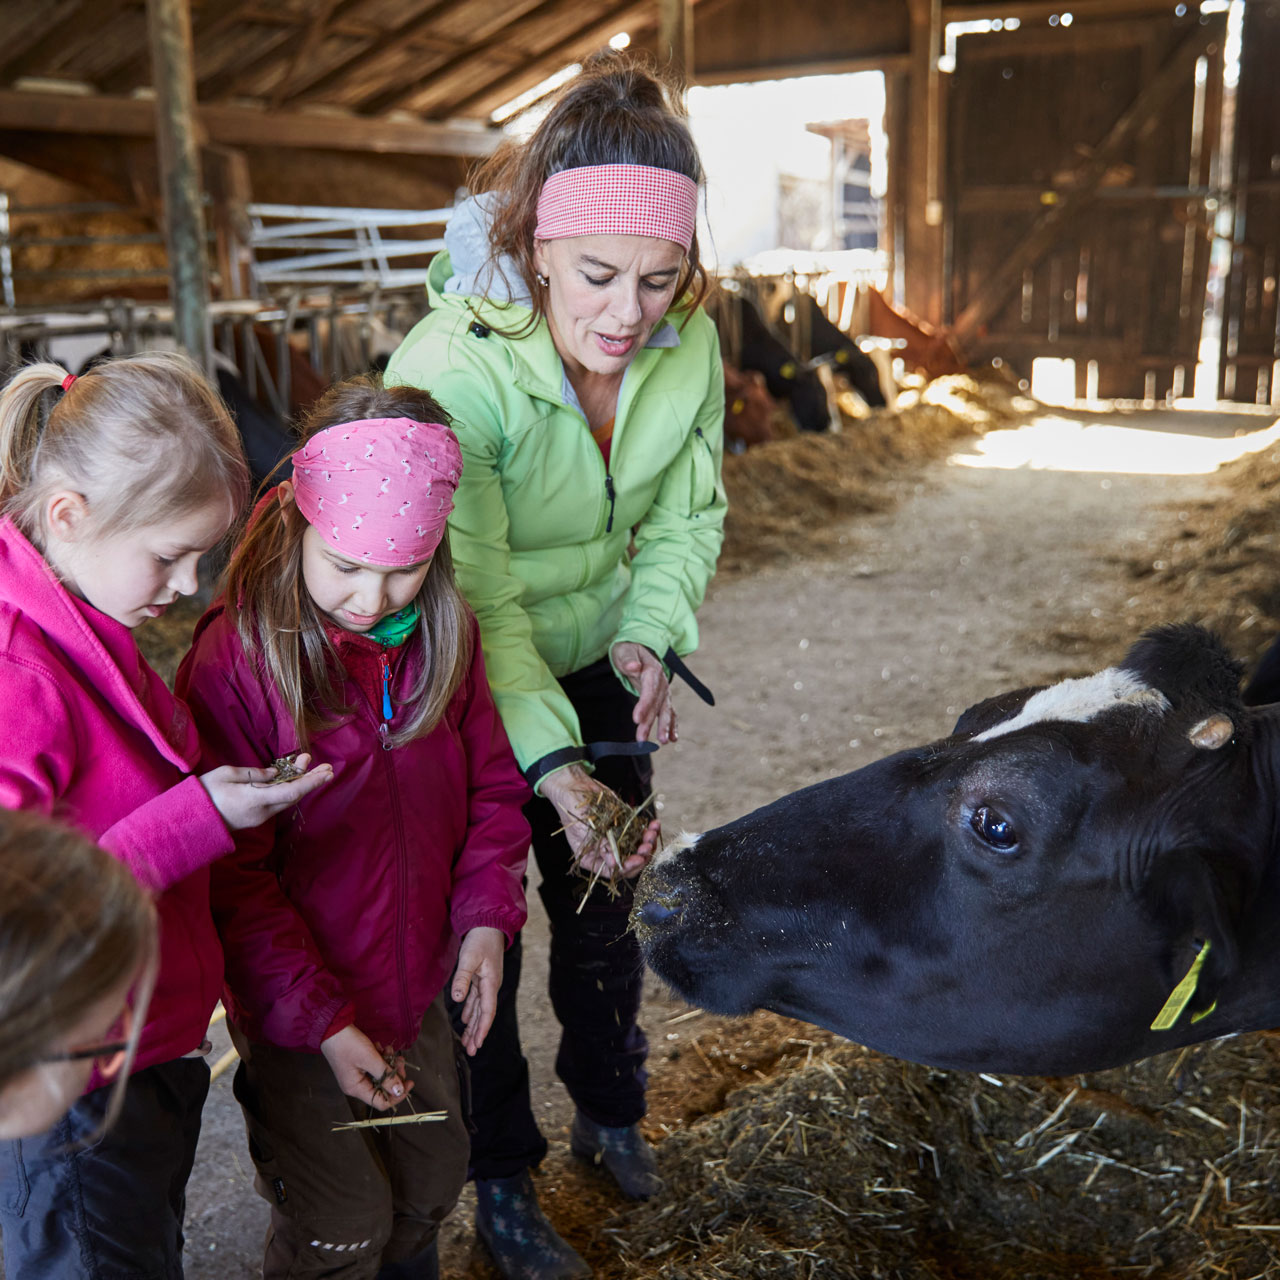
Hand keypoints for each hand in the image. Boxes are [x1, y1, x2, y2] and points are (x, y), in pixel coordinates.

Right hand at [201, 755, 333, 830]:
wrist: (188, 822)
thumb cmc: (204, 794)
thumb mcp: (226, 775)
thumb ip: (253, 774)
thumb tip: (274, 774)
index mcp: (255, 800)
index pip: (291, 791)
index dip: (311, 782)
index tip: (327, 773)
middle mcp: (262, 812)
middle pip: (293, 796)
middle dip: (310, 780)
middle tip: (326, 767)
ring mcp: (259, 817)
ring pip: (286, 800)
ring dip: (299, 783)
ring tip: (307, 765)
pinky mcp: (255, 818)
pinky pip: (276, 802)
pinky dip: (287, 789)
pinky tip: (290, 777)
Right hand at [319, 1024, 411, 1109]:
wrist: (333, 1027)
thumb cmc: (348, 1044)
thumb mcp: (370, 1058)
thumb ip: (385, 1076)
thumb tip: (399, 1091)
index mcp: (356, 1089)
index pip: (381, 1102)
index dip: (398, 1094)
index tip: (410, 1081)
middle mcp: (356, 1085)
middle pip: (383, 1087)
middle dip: (394, 1073)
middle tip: (399, 1060)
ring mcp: (357, 1074)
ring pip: (381, 1074)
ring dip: (388, 1062)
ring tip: (388, 1049)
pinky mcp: (359, 1064)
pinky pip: (375, 1065)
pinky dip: (380, 1057)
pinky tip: (379, 1046)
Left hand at [451, 927, 504, 1055]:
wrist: (488, 925)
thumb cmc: (480, 940)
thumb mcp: (469, 958)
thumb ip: (462, 978)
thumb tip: (458, 999)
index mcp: (491, 983)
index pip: (487, 1011)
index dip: (482, 1029)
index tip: (476, 1044)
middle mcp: (491, 986)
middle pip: (485, 1014)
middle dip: (478, 1033)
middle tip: (472, 1051)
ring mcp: (487, 983)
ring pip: (480, 1009)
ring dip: (474, 1025)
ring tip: (468, 1042)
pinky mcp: (481, 978)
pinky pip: (476, 1000)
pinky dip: (471, 1011)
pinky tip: (466, 1020)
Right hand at [540, 766, 660, 879]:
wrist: (576, 789)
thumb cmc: (572, 810)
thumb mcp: (583, 829)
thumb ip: (600, 845)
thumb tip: (613, 862)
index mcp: (593, 859)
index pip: (613, 871)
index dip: (628, 867)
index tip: (639, 858)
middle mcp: (607, 852)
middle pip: (630, 861)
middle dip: (642, 854)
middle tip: (648, 844)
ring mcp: (618, 839)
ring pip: (638, 848)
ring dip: (649, 842)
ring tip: (652, 830)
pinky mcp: (625, 827)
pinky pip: (640, 833)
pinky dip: (649, 830)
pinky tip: (654, 823)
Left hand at [611, 642, 675, 744]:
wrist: (640, 648)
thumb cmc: (629, 650)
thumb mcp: (625, 650)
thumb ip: (628, 659)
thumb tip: (633, 667)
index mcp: (653, 670)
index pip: (649, 690)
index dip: (644, 705)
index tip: (636, 719)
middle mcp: (662, 682)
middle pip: (657, 704)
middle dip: (651, 722)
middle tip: (642, 738)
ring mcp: (664, 691)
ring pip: (665, 710)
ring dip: (663, 727)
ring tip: (662, 742)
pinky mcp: (663, 697)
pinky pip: (669, 712)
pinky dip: (672, 725)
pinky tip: (672, 738)